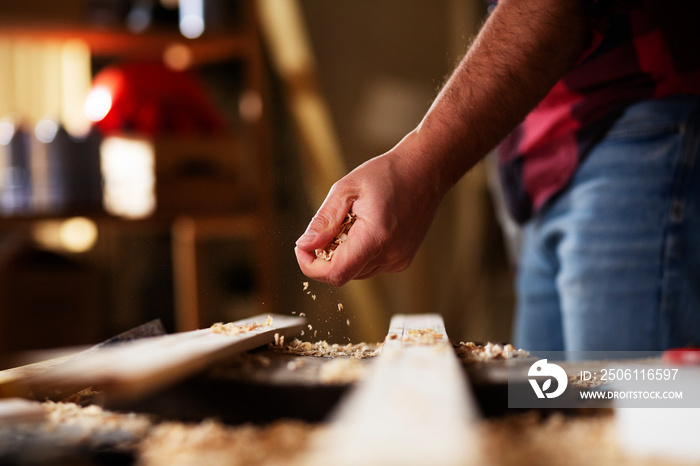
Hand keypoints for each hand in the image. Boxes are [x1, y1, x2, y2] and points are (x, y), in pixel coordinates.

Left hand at [294, 132, 445, 285]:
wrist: (425, 171)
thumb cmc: (387, 174)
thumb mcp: (346, 189)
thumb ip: (324, 220)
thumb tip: (304, 245)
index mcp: (376, 237)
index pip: (336, 273)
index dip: (311, 267)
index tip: (301, 248)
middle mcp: (391, 255)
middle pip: (343, 274)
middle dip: (325, 256)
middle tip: (327, 226)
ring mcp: (398, 260)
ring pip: (355, 272)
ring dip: (342, 255)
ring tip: (349, 224)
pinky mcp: (402, 260)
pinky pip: (369, 267)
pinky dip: (358, 254)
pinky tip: (363, 229)